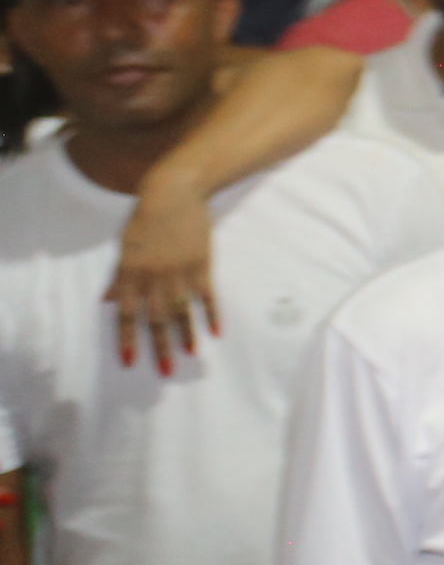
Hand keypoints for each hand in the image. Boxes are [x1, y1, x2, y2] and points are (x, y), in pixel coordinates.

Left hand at [107, 180, 218, 373]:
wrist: (174, 194)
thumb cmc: (144, 218)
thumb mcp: (124, 246)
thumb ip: (119, 277)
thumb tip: (108, 301)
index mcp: (131, 273)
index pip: (128, 315)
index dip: (128, 340)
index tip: (131, 362)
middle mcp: (154, 277)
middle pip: (156, 319)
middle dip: (160, 347)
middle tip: (165, 371)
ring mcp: (180, 272)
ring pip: (181, 310)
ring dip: (185, 334)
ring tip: (190, 355)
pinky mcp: (201, 265)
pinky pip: (207, 295)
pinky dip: (211, 313)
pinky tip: (215, 331)